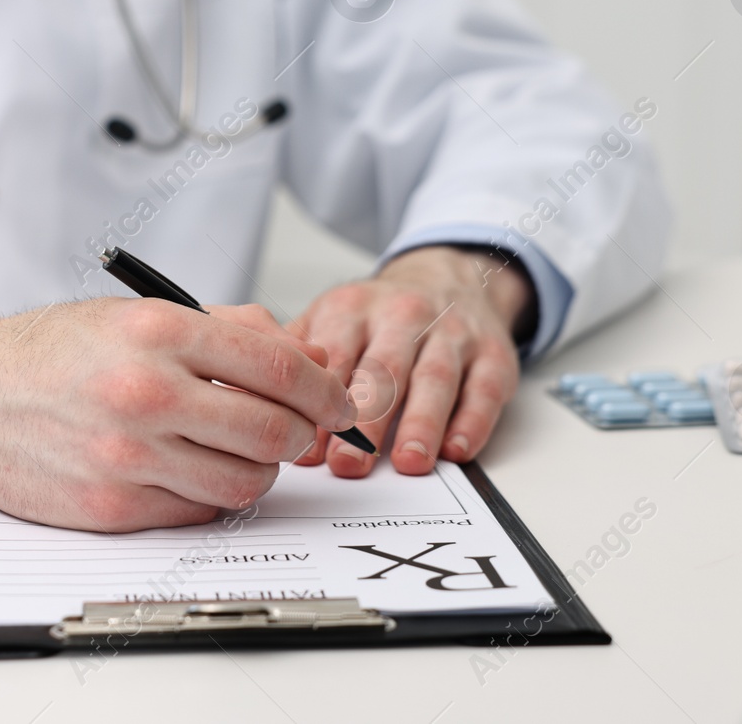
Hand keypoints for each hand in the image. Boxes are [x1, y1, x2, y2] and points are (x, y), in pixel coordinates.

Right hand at [0, 300, 356, 531]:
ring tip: (242, 451)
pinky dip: (210, 494)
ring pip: (243, 481)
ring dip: (259, 470)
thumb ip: (226, 329)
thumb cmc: (55, 352)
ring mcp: (127, 455)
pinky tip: (193, 470)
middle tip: (298, 429)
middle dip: (300, 433)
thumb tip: (307, 357)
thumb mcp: (138, 313)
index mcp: (158, 332)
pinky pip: (197, 511)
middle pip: (272, 431)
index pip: (278, 368)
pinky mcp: (111, 506)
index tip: (337, 400)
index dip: (325, 389)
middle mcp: (145, 392)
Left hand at [291, 245, 534, 476]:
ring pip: (435, 377)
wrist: (449, 277)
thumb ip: (295, 357)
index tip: (305, 450)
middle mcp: (403, 315)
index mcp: (353, 308)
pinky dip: (473, 421)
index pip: (332, 357)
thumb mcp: (331, 319)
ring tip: (407, 462)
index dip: (316, 404)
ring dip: (421, 422)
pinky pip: (485, 388)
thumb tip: (248, 402)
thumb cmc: (379, 316)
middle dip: (365, 420)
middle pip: (383, 368)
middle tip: (348, 464)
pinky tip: (457, 450)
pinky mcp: (493, 353)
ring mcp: (452, 332)